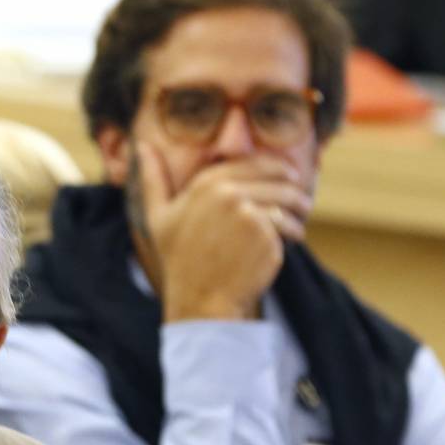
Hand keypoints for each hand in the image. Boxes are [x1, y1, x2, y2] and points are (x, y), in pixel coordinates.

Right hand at [138, 145, 311, 322]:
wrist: (199, 300)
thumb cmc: (180, 259)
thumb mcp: (158, 216)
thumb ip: (153, 179)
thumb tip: (142, 145)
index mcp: (205, 183)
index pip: (255, 162)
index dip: (277, 169)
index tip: (289, 178)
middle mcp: (227, 193)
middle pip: (278, 178)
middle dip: (294, 190)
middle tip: (301, 203)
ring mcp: (247, 213)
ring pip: (288, 200)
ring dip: (299, 210)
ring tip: (297, 223)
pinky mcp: (265, 234)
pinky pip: (289, 224)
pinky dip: (294, 233)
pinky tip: (289, 243)